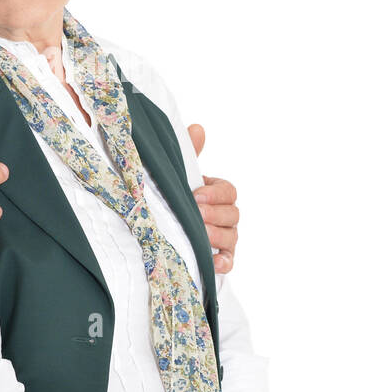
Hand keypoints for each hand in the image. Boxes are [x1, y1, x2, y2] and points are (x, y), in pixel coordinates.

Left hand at [187, 124, 238, 274]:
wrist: (157, 226)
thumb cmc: (173, 196)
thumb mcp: (178, 175)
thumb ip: (189, 154)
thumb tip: (197, 128)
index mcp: (216, 193)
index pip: (229, 191)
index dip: (215, 193)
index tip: (196, 195)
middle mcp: (225, 215)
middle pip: (233, 214)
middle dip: (215, 214)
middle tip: (197, 214)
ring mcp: (224, 237)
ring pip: (231, 237)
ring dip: (216, 236)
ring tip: (200, 235)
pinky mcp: (219, 258)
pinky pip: (229, 261)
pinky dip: (224, 262)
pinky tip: (214, 262)